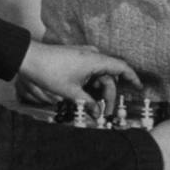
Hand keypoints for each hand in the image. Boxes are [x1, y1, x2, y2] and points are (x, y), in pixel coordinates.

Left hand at [17, 41, 140, 114]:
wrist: (30, 58)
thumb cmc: (50, 71)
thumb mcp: (71, 92)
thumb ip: (87, 103)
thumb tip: (98, 114)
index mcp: (95, 60)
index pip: (122, 67)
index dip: (133, 78)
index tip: (139, 88)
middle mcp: (92, 55)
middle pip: (109, 76)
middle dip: (108, 95)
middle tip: (104, 112)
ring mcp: (84, 56)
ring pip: (99, 75)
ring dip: (98, 91)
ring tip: (92, 107)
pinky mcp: (76, 58)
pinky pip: (90, 72)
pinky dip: (90, 84)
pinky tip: (84, 96)